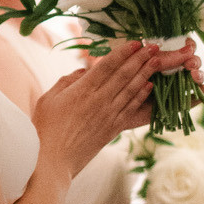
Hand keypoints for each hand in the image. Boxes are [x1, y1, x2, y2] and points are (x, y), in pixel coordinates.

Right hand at [32, 41, 165, 176]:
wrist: (52, 161)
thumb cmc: (45, 130)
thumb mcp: (49, 99)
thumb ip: (67, 82)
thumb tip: (84, 71)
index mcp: (82, 91)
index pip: (106, 66)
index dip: (122, 52)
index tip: (135, 42)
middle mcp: (99, 101)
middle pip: (124, 75)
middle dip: (141, 58)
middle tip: (155, 45)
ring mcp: (109, 115)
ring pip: (131, 89)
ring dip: (146, 73)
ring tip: (158, 60)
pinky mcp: (114, 128)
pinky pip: (131, 107)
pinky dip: (142, 95)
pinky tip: (150, 85)